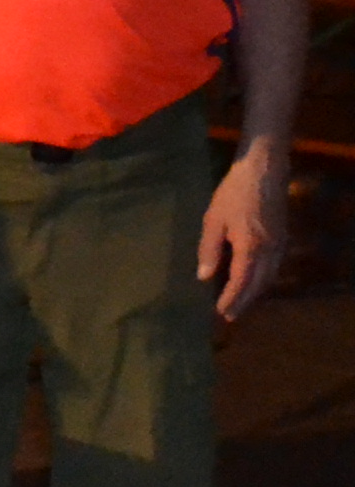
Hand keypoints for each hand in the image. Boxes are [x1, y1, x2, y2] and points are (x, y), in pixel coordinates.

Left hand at [202, 140, 292, 321]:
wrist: (263, 170)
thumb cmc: (234, 193)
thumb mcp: (214, 220)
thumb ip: (209, 249)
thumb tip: (204, 277)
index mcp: (251, 248)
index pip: (241, 282)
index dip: (231, 299)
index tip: (221, 313)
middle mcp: (270, 250)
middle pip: (259, 284)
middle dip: (245, 301)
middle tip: (230, 316)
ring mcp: (280, 244)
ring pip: (270, 277)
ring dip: (256, 292)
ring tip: (241, 303)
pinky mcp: (283, 237)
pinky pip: (275, 266)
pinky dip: (264, 279)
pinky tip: (254, 280)